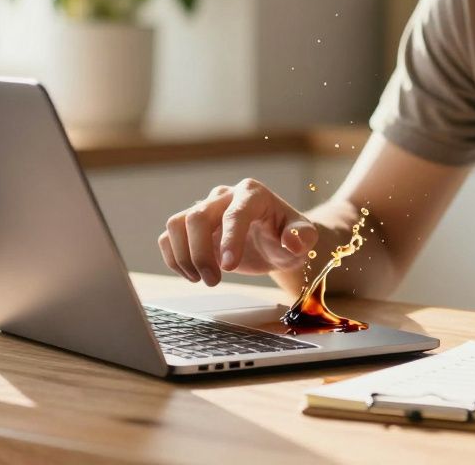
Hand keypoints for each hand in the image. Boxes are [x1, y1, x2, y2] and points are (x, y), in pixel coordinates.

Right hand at [158, 178, 315, 285]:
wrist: (275, 241)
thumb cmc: (289, 237)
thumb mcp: (305, 239)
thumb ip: (302, 238)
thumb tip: (291, 242)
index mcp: (253, 194)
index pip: (236, 213)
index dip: (230, 239)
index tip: (229, 267)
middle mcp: (225, 196)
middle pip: (198, 216)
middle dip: (201, 253)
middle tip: (214, 281)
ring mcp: (205, 208)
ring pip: (177, 224)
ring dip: (184, 256)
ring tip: (201, 279)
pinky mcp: (191, 225)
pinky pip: (169, 236)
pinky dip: (173, 258)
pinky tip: (192, 274)